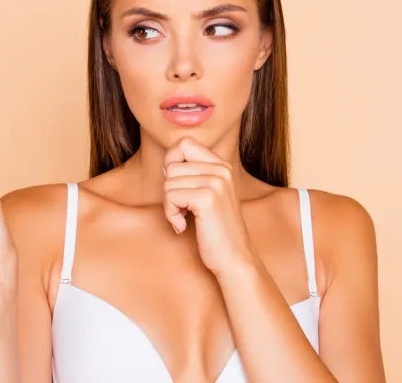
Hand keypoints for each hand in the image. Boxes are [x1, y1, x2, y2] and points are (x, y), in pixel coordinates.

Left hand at [162, 136, 250, 274]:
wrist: (234, 259)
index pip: (184, 142)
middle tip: (182, 209)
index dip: (172, 161)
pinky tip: (182, 226)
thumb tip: (166, 164)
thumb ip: (194, 175)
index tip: (177, 185)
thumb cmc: (216, 230)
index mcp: (222, 165)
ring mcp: (216, 183)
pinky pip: (170, 196)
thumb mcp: (209, 195)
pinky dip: (170, 214)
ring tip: (185, 218)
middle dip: (169, 189)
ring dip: (169, 205)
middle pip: (172, 164)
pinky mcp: (207, 199)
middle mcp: (221, 169)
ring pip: (168, 181)